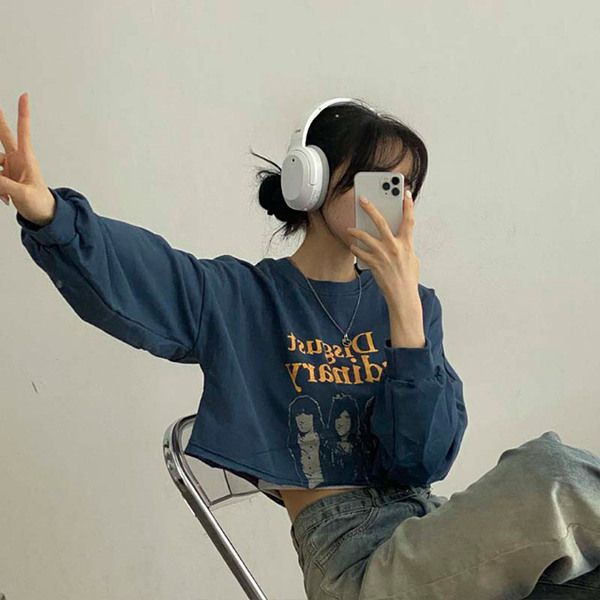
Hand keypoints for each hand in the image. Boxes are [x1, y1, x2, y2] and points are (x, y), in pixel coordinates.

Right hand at [0, 92, 55, 224]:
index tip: (24, 96)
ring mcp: (9, 167)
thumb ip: (4, 185)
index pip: (23, 132)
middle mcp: (17, 159)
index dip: (22, 114)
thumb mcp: (23, 195)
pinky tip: (5, 199)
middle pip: (3, 136)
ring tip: (6, 195)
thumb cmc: (40, 203)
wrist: (42, 215)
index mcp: (26, 159)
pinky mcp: (4, 177)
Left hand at [346, 189, 419, 302]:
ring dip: (356, 231)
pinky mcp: (373, 263)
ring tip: (350, 228)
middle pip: (381, 221)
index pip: (408, 219)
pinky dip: (355, 248)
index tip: (404, 193)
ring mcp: (382, 254)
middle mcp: (394, 246)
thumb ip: (405, 246)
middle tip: (362, 199)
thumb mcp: (412, 258)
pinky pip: (360, 252)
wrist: (402, 296)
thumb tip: (397, 238)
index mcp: (407, 243)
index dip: (408, 205)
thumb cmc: (408, 279)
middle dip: (371, 208)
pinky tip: (352, 246)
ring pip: (365, 236)